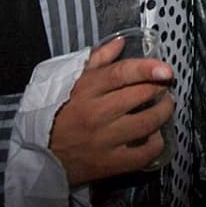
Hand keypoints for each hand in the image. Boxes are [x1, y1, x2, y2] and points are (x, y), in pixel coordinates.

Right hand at [49, 37, 174, 184]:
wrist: (39, 151)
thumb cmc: (59, 111)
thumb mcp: (72, 80)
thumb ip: (98, 59)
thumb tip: (121, 42)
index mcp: (87, 88)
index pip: (122, 73)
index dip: (147, 69)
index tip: (166, 70)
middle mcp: (97, 112)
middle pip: (139, 95)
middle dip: (160, 88)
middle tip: (165, 86)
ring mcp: (104, 139)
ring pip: (146, 123)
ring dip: (163, 112)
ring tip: (166, 106)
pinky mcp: (108, 163)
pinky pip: (141, 155)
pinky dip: (156, 144)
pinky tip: (156, 136)